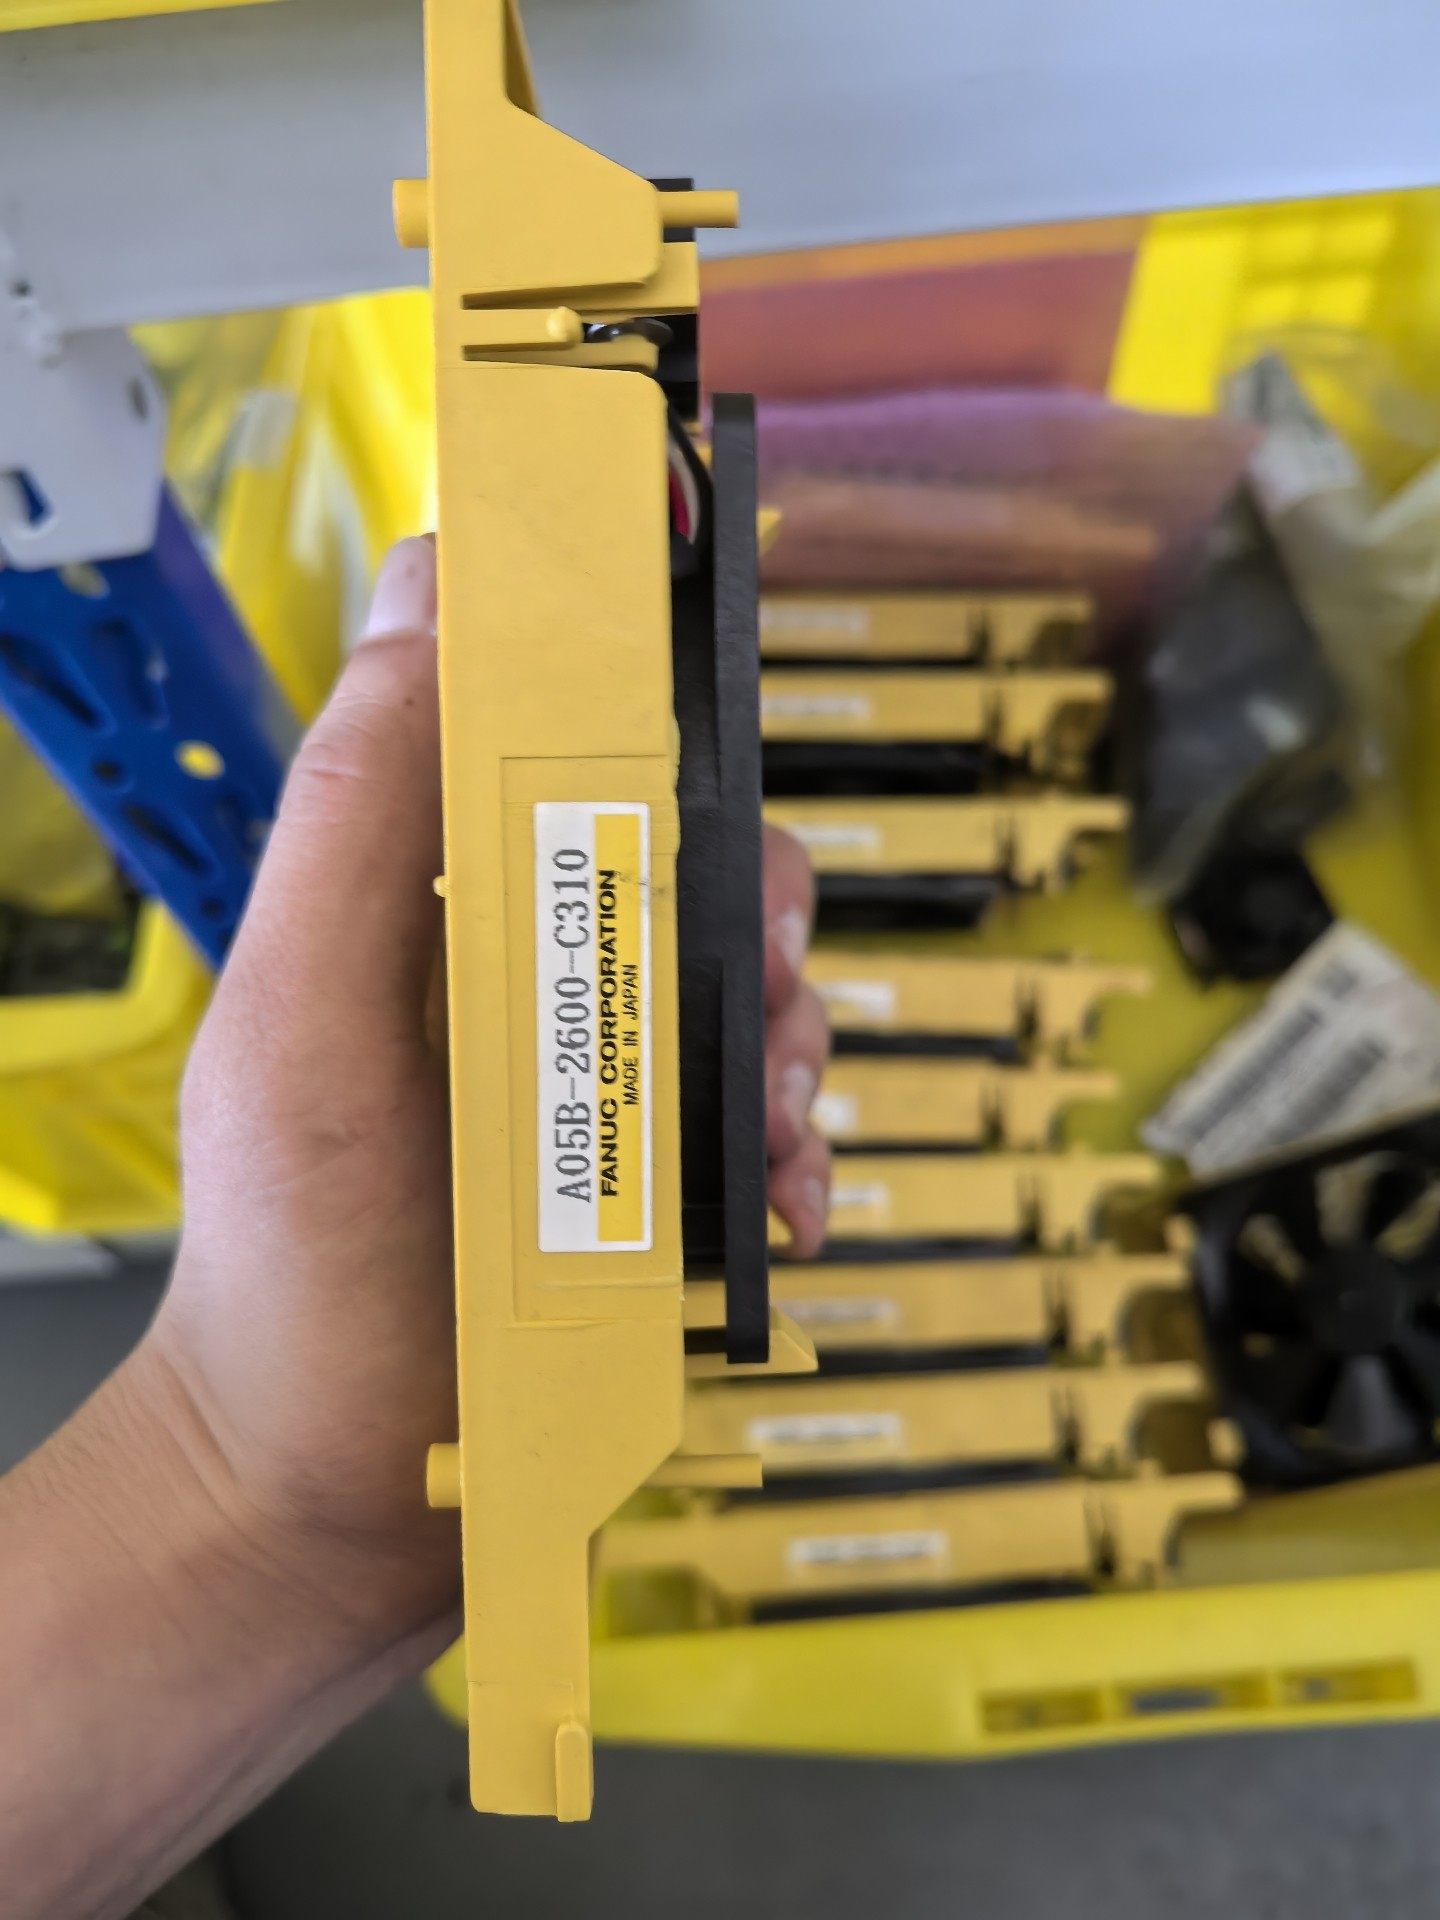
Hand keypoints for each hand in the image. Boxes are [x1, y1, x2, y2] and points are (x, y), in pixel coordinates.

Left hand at [146, 536, 828, 1649]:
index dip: (615, 628)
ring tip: (764, 1119)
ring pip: (757, 971)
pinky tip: (778, 1203)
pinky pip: (777, 1115)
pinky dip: (803, 1146)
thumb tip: (434, 615)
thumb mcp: (299, 1022)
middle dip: (751, 878)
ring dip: (794, 1024)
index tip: (690, 567)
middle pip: (688, 835)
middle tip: (753, 957)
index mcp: (437, 890)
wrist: (338, 1487)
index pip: (533, 707)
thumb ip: (356, 820)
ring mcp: (603, 1061)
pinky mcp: (663, 1165)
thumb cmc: (292, 1263)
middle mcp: (528, 957)